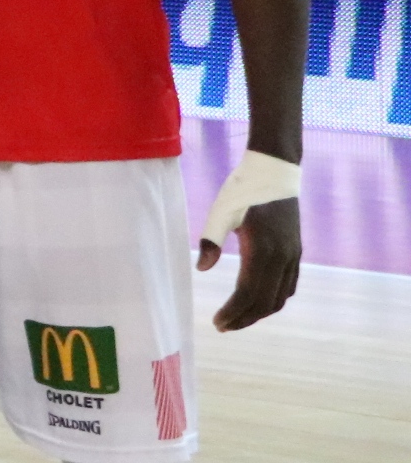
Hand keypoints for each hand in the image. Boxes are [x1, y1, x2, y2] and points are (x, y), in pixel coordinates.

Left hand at [204, 196, 301, 328]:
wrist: (275, 171)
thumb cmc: (243, 189)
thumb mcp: (221, 210)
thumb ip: (211, 239)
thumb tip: (202, 269)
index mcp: (263, 250)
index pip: (249, 293)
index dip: (234, 312)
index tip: (217, 322)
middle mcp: (283, 258)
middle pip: (266, 301)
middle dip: (244, 318)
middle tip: (223, 326)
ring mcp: (293, 256)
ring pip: (280, 297)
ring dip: (259, 312)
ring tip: (238, 319)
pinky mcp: (296, 251)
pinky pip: (289, 285)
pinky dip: (274, 299)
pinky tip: (259, 301)